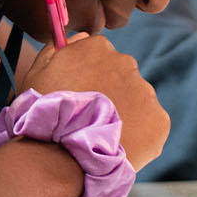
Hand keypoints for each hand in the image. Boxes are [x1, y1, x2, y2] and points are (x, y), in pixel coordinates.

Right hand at [21, 33, 169, 168]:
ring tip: (101, 136)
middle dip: (110, 94)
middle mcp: (126, 63)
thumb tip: (80, 38)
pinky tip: (118, 146)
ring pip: (137, 100)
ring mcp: (145, 91)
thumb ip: (57, 48)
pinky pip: (150, 124)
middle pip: (120, 76)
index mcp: (98, 48)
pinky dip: (139, 134)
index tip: (80, 96)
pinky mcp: (159, 119)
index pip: (99, 56)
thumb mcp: (37, 73)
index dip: (88, 77)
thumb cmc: (43, 115)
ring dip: (124, 114)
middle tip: (90, 119)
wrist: (63, 158)